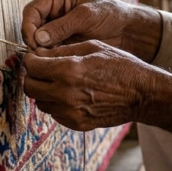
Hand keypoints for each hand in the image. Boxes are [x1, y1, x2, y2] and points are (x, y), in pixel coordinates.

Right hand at [21, 0, 162, 62]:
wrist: (128, 30)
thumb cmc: (111, 14)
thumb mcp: (87, 16)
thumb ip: (63, 26)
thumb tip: (38, 38)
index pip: (32, 10)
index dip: (28, 26)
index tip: (33, 42)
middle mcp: (52, 11)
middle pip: (31, 26)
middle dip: (33, 41)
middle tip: (40, 55)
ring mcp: (56, 28)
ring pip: (37, 41)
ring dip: (40, 51)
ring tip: (51, 59)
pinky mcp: (61, 43)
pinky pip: (47, 51)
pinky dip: (49, 57)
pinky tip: (57, 62)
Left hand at [22, 40, 171, 133]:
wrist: (142, 94)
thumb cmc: (120, 65)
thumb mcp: (92, 47)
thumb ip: (62, 50)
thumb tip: (40, 52)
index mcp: (68, 70)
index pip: (31, 66)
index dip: (31, 59)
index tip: (36, 57)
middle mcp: (65, 93)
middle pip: (30, 87)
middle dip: (33, 76)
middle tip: (42, 70)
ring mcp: (70, 112)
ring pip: (40, 102)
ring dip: (44, 91)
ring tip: (58, 82)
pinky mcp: (77, 124)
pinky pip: (54, 114)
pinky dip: (56, 104)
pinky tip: (70, 95)